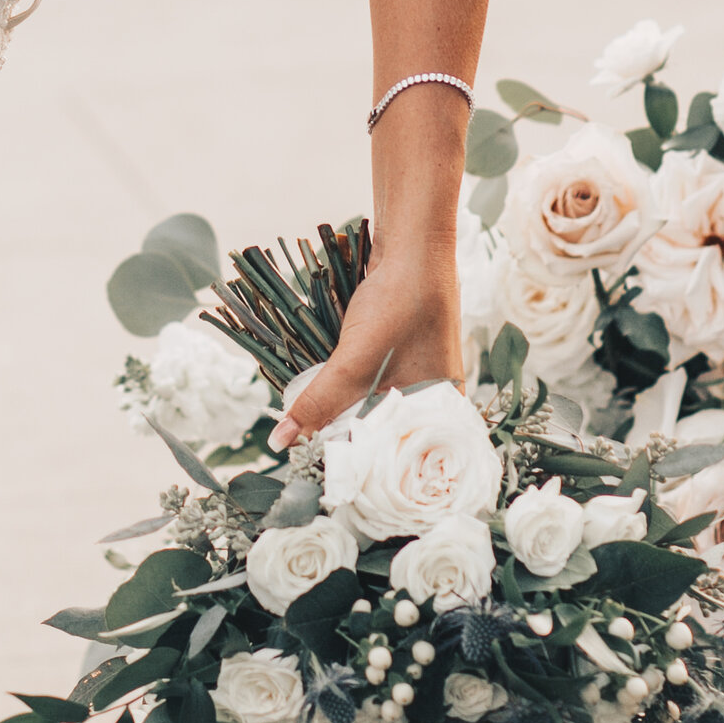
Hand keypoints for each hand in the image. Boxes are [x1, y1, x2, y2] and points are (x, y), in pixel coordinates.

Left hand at [273, 240, 461, 448]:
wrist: (411, 246)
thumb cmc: (399, 305)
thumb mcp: (354, 363)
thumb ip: (319, 403)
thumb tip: (283, 441)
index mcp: (440, 411)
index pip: (399, 456)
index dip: (363, 466)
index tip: (324, 476)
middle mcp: (432, 399)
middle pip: (381, 434)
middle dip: (346, 441)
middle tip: (308, 453)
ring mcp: (415, 375)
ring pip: (370, 408)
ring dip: (342, 415)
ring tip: (310, 432)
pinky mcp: (396, 355)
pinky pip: (368, 385)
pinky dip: (346, 391)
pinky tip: (324, 398)